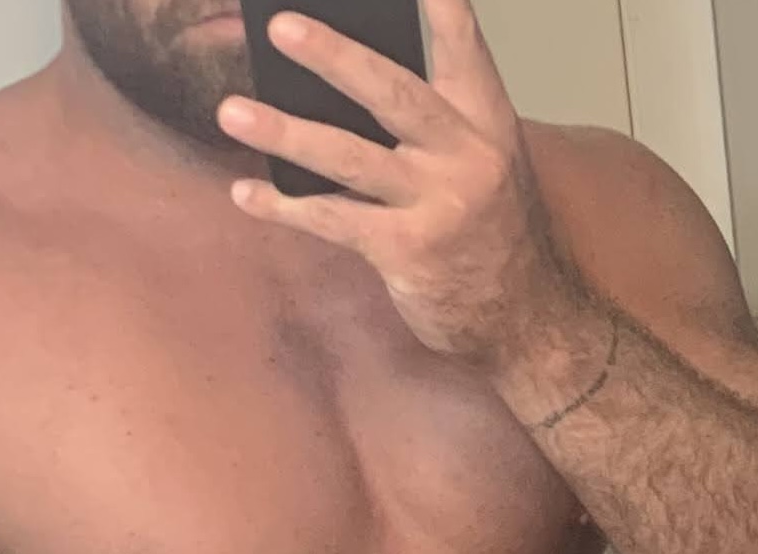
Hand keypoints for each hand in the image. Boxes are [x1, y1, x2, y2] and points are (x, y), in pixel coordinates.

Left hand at [218, 0, 584, 373]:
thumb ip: (435, 124)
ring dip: (285, 133)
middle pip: (391, 92)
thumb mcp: (483, 163)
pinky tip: (247, 194)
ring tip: (232, 112)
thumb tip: (346, 87)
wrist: (525, 319)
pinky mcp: (407, 251)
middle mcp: (465, 154)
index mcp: (486, 120)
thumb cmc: (492, 233)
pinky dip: (286, 207)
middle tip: (282, 26)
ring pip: (350, 158)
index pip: (462, 46)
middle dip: (333, 56)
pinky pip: (335, 221)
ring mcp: (436, 204)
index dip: (440, 8)